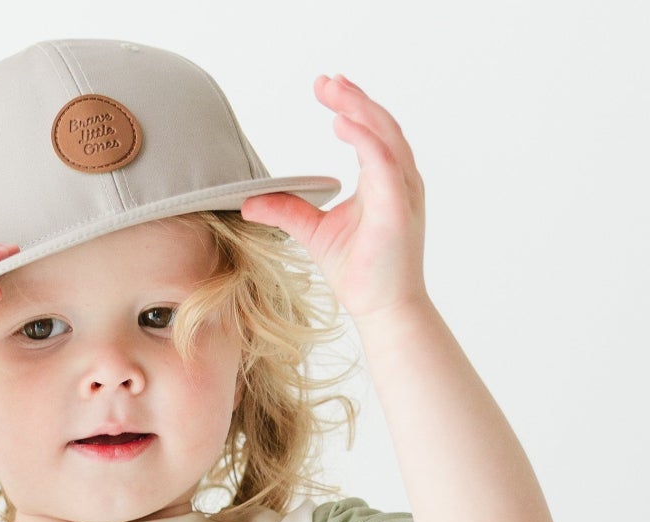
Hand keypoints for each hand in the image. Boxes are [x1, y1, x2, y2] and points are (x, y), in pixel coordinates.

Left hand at [239, 73, 428, 322]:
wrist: (382, 308)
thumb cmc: (359, 271)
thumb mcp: (314, 233)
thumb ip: (288, 211)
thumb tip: (251, 200)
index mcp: (384, 180)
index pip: (369, 132)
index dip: (349, 106)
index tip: (326, 88)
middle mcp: (398, 179)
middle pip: (379, 124)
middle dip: (352, 98)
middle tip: (324, 81)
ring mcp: (402, 191)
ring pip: (385, 135)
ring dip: (359, 109)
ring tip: (334, 92)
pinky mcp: (398, 208)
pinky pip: (384, 163)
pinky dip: (364, 139)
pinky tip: (343, 124)